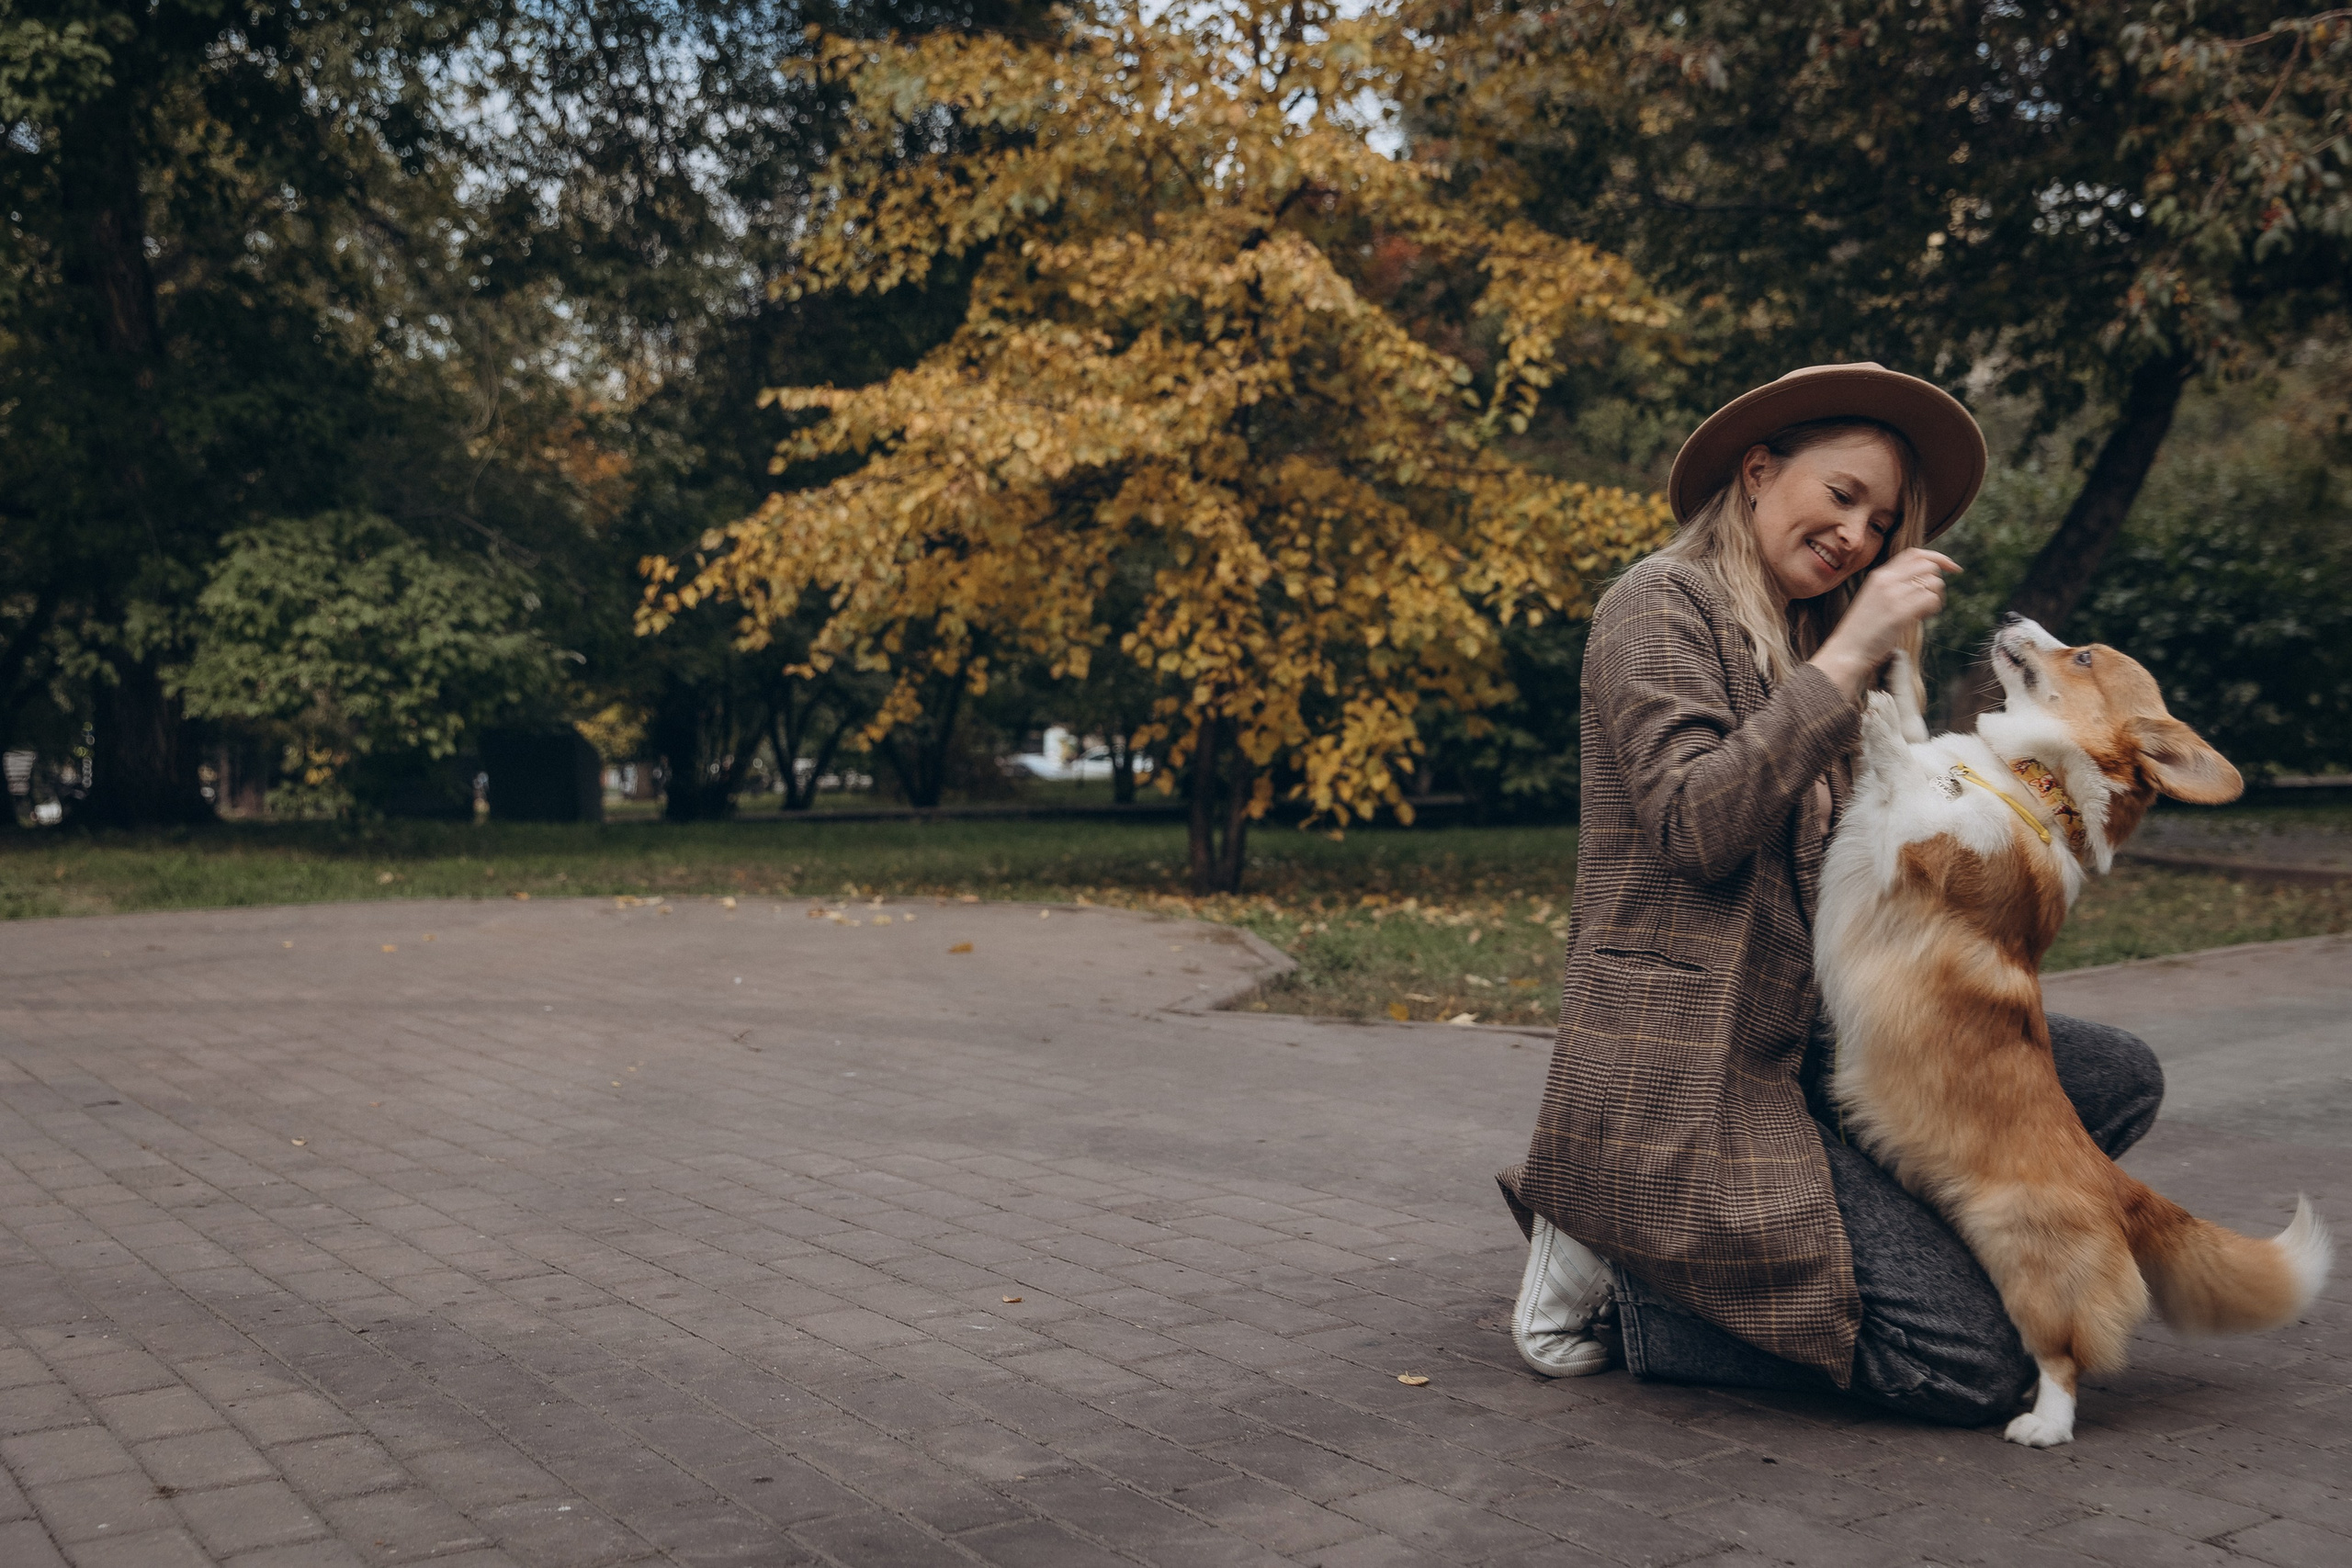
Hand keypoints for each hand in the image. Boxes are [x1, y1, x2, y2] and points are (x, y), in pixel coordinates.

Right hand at [1808, 548, 1957, 697]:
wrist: (1847, 649)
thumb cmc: (1863, 629)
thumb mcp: (1874, 599)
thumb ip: (1894, 586)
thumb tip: (1925, 581)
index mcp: (1879, 575)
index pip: (1914, 554)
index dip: (1938, 557)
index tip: (1952, 568)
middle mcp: (1886, 581)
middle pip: (1928, 566)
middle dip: (1938, 582)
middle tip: (1932, 600)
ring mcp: (1892, 595)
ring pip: (1933, 583)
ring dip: (1937, 597)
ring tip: (1924, 612)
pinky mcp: (1899, 612)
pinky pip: (1931, 599)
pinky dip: (1933, 608)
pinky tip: (1922, 617)